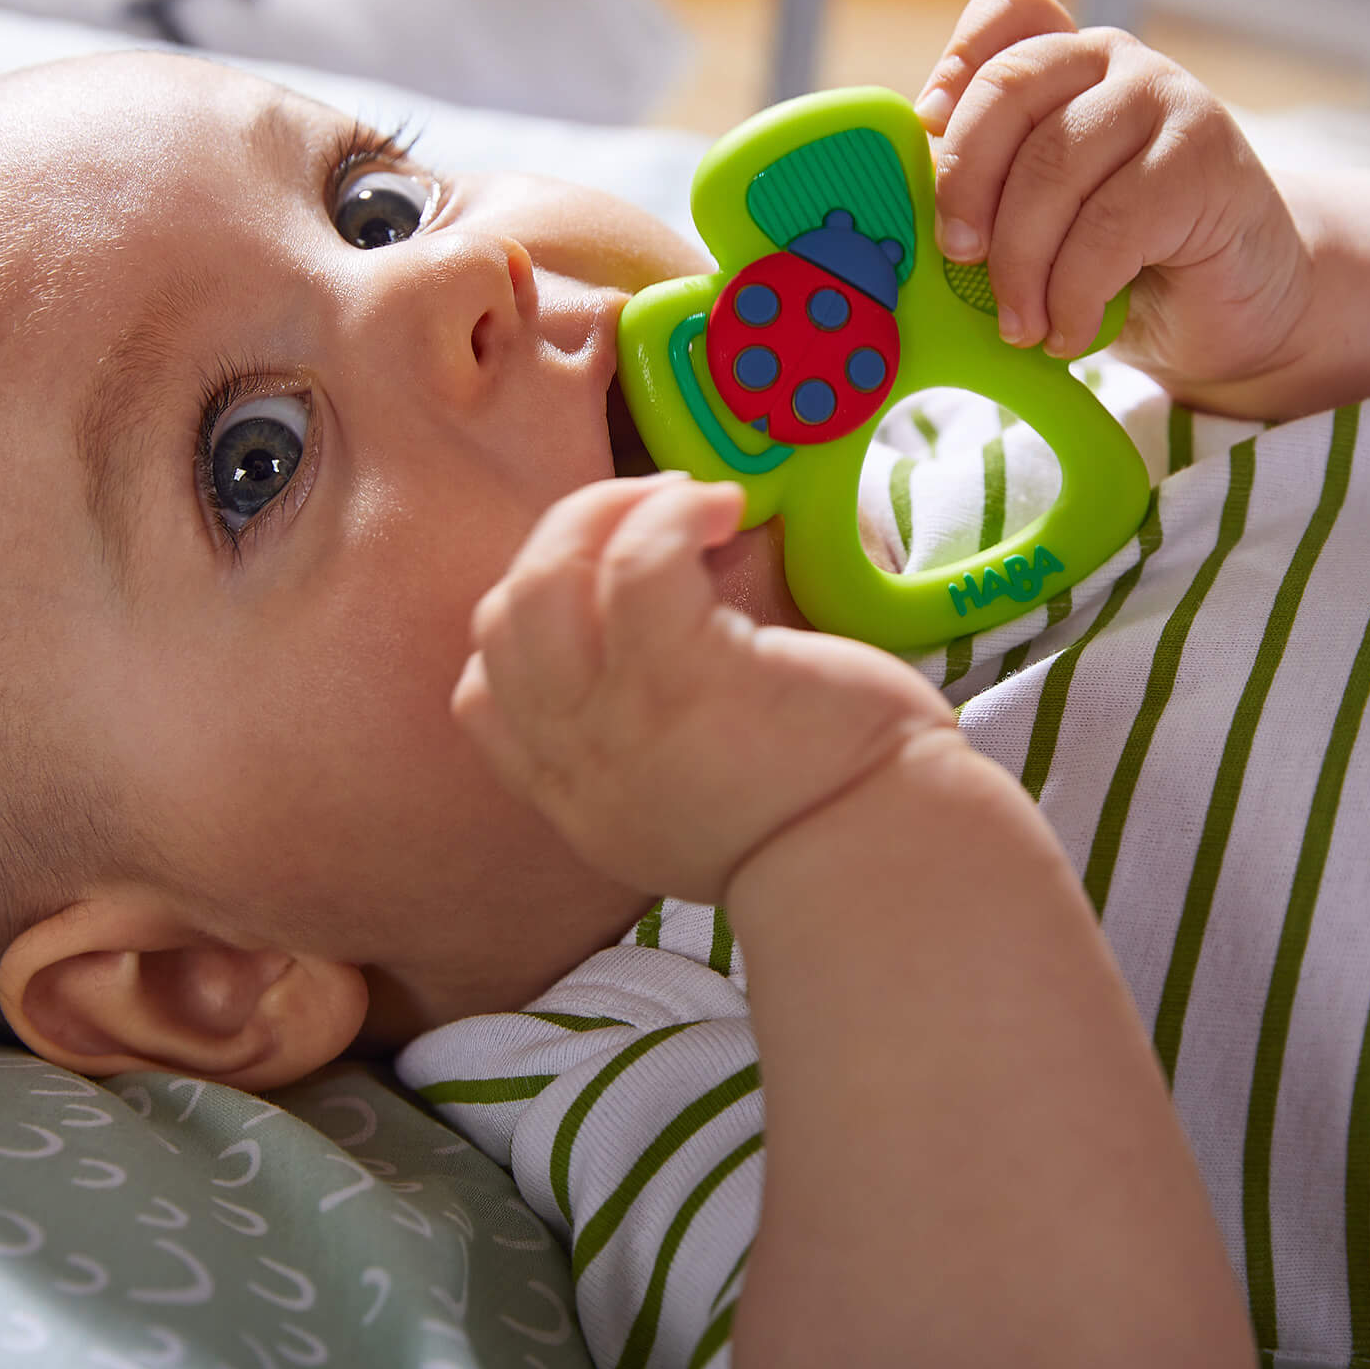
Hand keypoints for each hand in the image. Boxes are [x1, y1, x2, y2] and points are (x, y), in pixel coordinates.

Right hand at [452, 472, 959, 903]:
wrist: (888, 865)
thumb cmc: (818, 814)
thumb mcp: (688, 803)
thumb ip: (639, 739)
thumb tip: (639, 613)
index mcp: (576, 797)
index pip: (481, 695)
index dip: (521, 618)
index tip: (597, 587)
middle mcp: (579, 766)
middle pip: (502, 618)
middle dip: (563, 539)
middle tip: (646, 514)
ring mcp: (623, 723)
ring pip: (547, 581)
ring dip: (603, 512)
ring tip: (680, 502)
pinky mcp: (689, 677)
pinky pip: (638, 562)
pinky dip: (670, 513)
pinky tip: (724, 508)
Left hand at [915, 0, 1311, 407]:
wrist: (1236, 302)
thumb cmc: (1120, 261)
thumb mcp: (1040, 217)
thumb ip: (991, 194)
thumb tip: (918, 218)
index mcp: (1065, 62)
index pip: (1011, 9)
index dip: (959, 58)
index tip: (929, 124)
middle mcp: (1114, 63)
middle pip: (1010, 88)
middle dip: (965, 182)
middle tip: (957, 256)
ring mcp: (1166, 101)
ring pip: (1053, 166)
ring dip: (1020, 262)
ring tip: (1019, 323)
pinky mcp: (1204, 162)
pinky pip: (1109, 226)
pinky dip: (1073, 293)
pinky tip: (1069, 331)